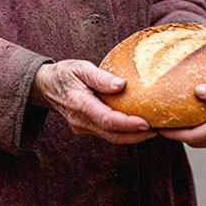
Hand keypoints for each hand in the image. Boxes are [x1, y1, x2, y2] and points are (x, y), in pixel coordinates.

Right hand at [30, 60, 155, 143]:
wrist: (46, 87)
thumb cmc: (65, 74)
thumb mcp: (80, 68)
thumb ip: (100, 77)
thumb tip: (121, 85)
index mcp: (79, 104)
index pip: (106, 119)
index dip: (127, 124)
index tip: (146, 123)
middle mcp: (81, 121)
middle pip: (112, 134)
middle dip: (136, 135)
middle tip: (159, 129)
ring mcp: (83, 127)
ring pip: (112, 137)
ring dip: (133, 136)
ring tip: (155, 129)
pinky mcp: (87, 128)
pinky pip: (108, 134)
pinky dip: (124, 132)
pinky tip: (139, 126)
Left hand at [160, 85, 205, 148]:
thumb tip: (195, 89)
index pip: (187, 137)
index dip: (170, 133)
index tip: (156, 127)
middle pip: (192, 141)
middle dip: (176, 135)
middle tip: (163, 123)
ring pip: (201, 141)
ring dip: (188, 134)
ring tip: (177, 121)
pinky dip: (199, 133)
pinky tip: (198, 120)